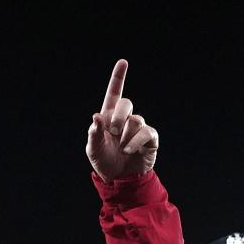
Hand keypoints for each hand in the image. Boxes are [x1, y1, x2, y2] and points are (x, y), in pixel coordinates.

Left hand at [86, 59, 158, 181]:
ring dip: (126, 134)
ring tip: (121, 148)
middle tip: (112, 131)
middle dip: (118, 116)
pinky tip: (129, 150)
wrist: (119, 180)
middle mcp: (124, 120)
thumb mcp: (93, 150)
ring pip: (136, 119)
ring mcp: (138, 128)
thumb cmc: (104, 162)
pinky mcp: (150, 139)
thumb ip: (93, 133)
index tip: (123, 62)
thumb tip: (97, 116)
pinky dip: (136, 141)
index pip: (114, 94)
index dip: (118, 78)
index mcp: (109, 118)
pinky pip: (147, 132)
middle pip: (126, 103)